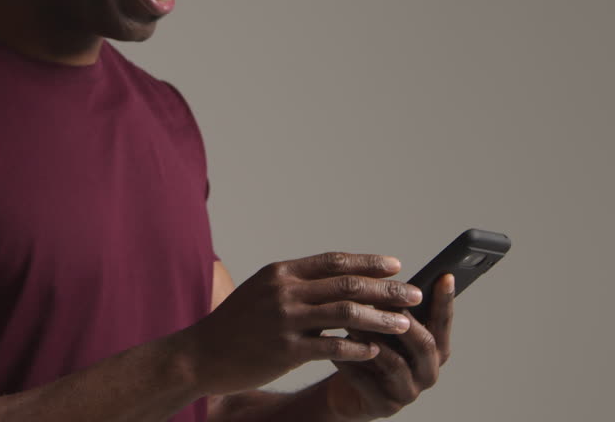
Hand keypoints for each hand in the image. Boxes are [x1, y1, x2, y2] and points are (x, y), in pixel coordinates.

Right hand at [179, 252, 421, 395]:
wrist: (200, 354)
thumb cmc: (235, 325)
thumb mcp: (262, 292)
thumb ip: (296, 285)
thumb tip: (337, 281)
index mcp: (281, 272)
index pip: (334, 261)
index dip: (368, 262)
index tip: (395, 264)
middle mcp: (285, 291)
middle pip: (347, 284)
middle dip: (386, 289)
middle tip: (414, 293)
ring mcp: (285, 320)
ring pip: (346, 314)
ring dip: (381, 318)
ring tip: (405, 324)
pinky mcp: (286, 350)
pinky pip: (332, 347)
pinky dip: (358, 349)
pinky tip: (376, 352)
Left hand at [324, 273, 454, 420]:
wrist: (350, 390)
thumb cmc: (372, 351)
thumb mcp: (387, 329)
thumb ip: (395, 311)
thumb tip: (390, 277)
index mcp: (435, 350)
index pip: (444, 322)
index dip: (445, 301)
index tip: (445, 276)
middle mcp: (428, 372)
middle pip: (426, 344)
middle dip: (403, 320)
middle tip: (382, 300)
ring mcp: (408, 392)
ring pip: (394, 362)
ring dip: (372, 338)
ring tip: (350, 321)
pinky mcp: (384, 406)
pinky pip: (366, 381)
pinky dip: (350, 361)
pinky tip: (333, 347)